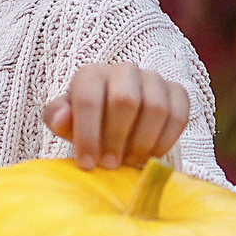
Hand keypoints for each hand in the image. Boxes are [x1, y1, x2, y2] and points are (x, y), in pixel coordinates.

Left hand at [42, 63, 192, 170]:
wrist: (117, 119)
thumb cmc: (87, 122)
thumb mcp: (65, 122)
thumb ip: (56, 118)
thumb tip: (62, 119)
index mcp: (91, 74)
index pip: (89, 99)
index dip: (87, 135)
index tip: (86, 165)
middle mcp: (124, 70)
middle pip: (126, 100)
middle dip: (116, 138)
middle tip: (110, 165)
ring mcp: (153, 79)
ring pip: (156, 108)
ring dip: (142, 142)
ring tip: (130, 161)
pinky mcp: (177, 92)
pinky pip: (179, 115)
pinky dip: (166, 140)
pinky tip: (151, 155)